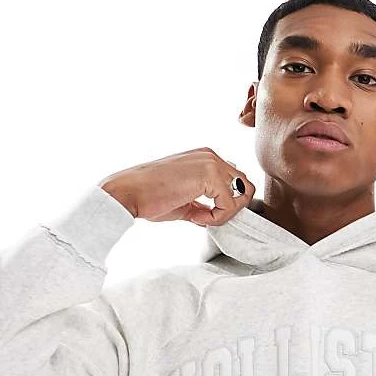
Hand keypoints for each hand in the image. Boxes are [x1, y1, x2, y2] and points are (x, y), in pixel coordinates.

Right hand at [98, 147, 255, 225]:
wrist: (129, 193)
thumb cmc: (150, 197)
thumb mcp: (186, 201)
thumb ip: (205, 204)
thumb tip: (217, 216)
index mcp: (205, 158)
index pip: (235, 182)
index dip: (225, 205)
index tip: (201, 215)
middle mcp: (211, 156)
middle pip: (245, 186)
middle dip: (231, 208)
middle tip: (207, 219)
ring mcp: (212, 163)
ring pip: (243, 194)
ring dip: (226, 213)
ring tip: (201, 218)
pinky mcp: (210, 175)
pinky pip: (230, 205)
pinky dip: (216, 218)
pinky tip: (196, 217)